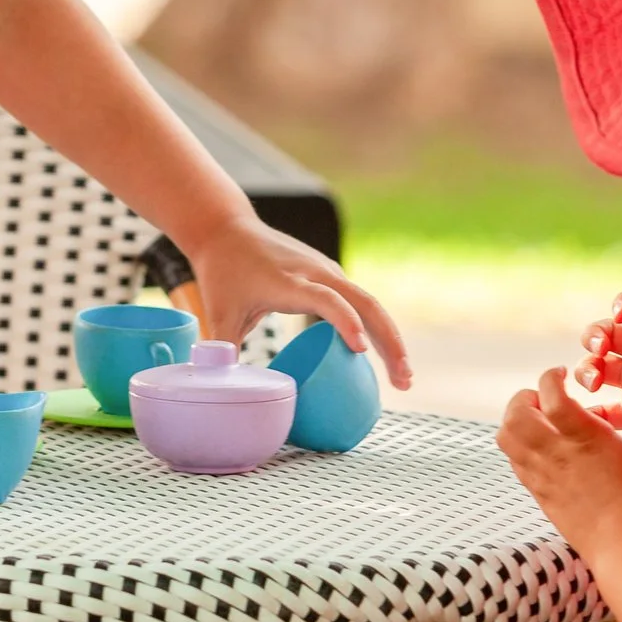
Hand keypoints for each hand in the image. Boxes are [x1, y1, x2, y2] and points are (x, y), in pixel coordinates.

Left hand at [188, 218, 412, 389]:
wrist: (227, 229)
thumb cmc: (223, 272)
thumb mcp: (218, 312)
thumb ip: (224, 351)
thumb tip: (227, 392)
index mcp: (289, 281)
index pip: (326, 299)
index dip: (345, 323)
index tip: (361, 350)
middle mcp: (316, 273)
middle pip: (365, 303)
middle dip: (389, 342)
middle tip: (403, 381)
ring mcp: (327, 272)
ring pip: (369, 304)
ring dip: (390, 338)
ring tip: (404, 377)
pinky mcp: (330, 276)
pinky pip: (361, 303)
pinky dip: (377, 328)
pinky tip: (384, 356)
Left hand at [499, 365, 621, 565]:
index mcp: (585, 436)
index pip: (550, 393)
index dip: (550, 376)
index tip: (563, 374)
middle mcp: (556, 452)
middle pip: (516, 413)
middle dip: (524, 397)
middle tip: (544, 398)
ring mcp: (543, 475)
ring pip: (507, 437)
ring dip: (516, 421)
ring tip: (538, 421)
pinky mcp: (539, 494)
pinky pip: (513, 461)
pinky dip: (518, 446)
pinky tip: (542, 449)